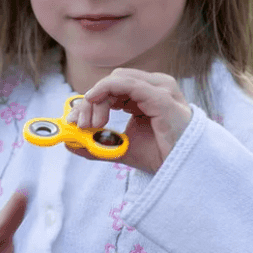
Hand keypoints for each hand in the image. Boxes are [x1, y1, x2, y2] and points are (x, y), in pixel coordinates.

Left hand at [65, 69, 192, 173]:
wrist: (184, 171)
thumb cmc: (160, 156)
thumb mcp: (121, 148)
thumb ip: (96, 144)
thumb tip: (69, 141)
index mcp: (147, 94)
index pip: (111, 88)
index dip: (89, 102)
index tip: (73, 121)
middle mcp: (155, 86)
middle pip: (111, 82)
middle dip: (89, 102)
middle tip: (80, 126)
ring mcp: (160, 89)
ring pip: (116, 80)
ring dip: (96, 100)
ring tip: (92, 125)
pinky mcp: (162, 97)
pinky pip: (127, 83)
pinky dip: (105, 90)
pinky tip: (95, 105)